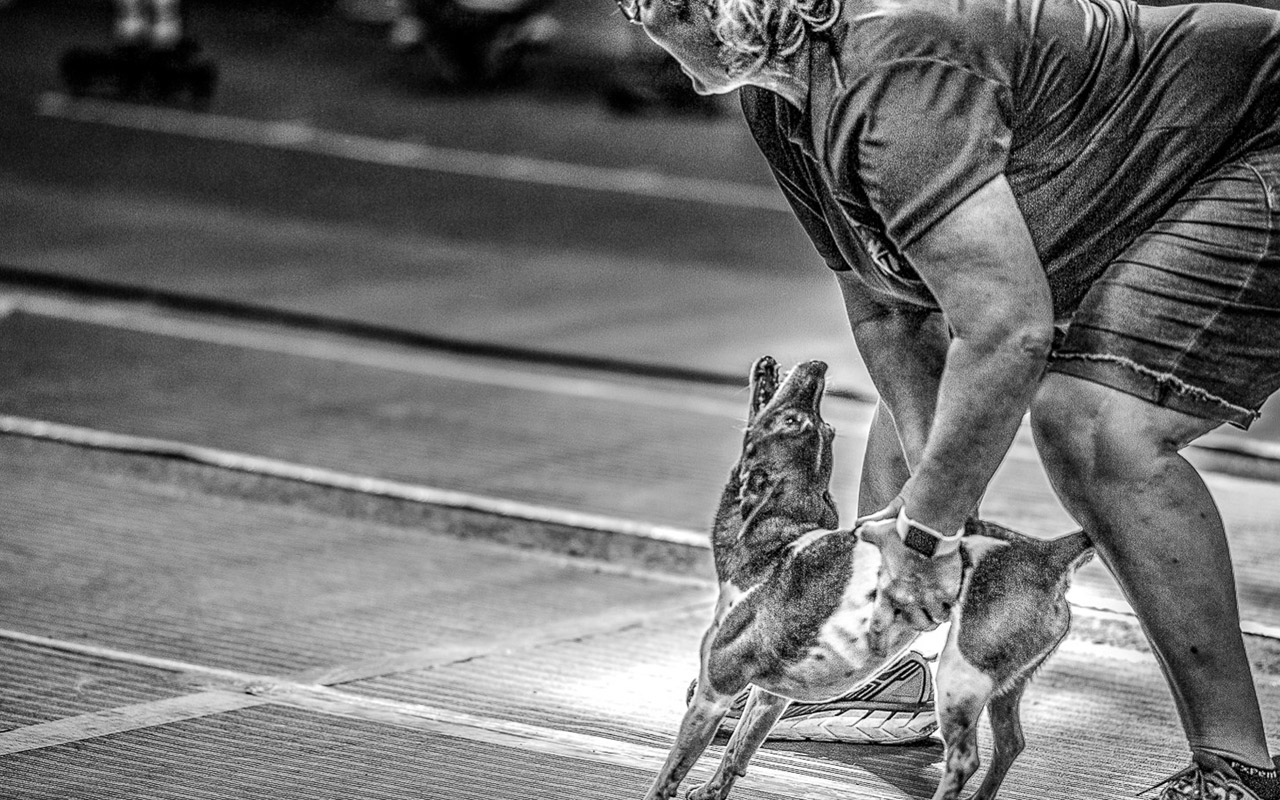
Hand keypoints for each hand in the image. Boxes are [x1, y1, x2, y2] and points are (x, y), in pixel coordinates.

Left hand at [856, 500, 963, 634]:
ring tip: (938, 607)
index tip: (878, 653)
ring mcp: (927, 598)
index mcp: (888, 589)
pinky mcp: (946, 594)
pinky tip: (950, 597)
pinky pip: (949, 609)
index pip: (879, 624)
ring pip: (935, 621)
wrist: (927, 530)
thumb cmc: (903, 532)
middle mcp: (906, 599)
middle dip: (920, 622)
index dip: (879, 643)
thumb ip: (869, 533)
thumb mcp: (880, 533)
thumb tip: (858, 529)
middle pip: (915, 625)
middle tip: (923, 616)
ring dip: (936, 616)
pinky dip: (950, 606)